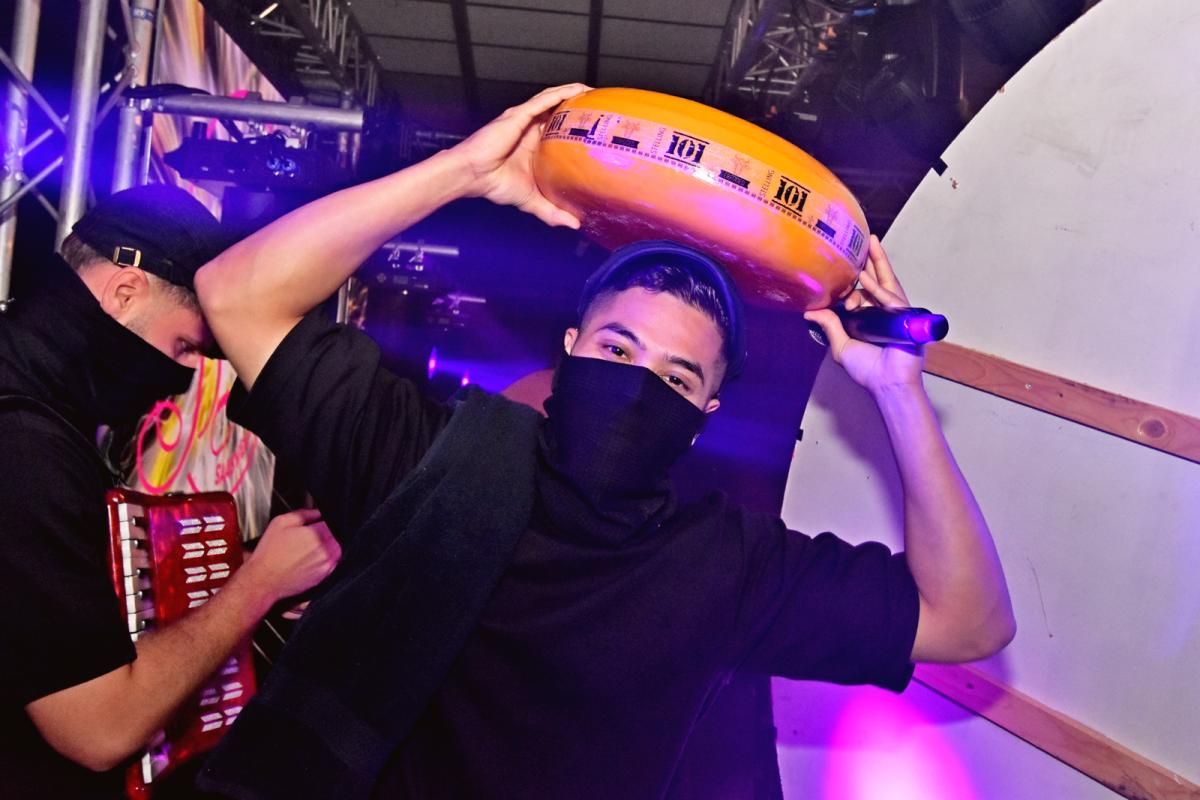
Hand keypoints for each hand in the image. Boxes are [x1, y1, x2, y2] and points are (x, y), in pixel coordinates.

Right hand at [241, 508, 340, 604]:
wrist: (263, 580)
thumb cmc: (269, 553)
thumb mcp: (281, 523)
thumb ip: (303, 513)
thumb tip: (318, 512)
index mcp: (317, 534)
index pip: (333, 521)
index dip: (325, 520)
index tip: (317, 522)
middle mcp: (326, 550)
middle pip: (338, 535)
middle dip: (328, 532)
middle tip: (312, 535)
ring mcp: (327, 565)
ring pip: (338, 549)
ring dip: (329, 545)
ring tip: (309, 548)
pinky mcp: (324, 576)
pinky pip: (333, 563)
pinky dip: (326, 559)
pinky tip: (310, 559)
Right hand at [450, 83, 589, 227]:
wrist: (474, 176)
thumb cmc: (496, 185)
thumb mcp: (532, 201)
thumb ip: (553, 212)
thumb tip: (575, 224)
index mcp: (535, 146)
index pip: (560, 131)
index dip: (578, 127)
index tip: (599, 130)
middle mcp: (532, 129)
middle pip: (560, 112)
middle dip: (580, 107)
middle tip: (602, 108)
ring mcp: (525, 120)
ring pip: (554, 100)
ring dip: (574, 94)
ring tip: (594, 92)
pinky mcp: (519, 115)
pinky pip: (544, 100)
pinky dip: (562, 93)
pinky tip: (578, 89)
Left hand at [804, 235, 925, 395]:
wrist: (886, 382)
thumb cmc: (868, 369)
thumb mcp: (841, 345)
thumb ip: (829, 326)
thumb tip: (809, 312)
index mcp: (870, 318)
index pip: (861, 293)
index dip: (851, 285)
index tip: (840, 282)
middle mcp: (883, 312)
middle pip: (878, 281)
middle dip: (872, 261)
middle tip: (865, 241)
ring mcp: (896, 312)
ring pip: (887, 282)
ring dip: (878, 263)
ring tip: (870, 244)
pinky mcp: (905, 316)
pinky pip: (891, 296)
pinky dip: (877, 287)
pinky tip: (865, 276)